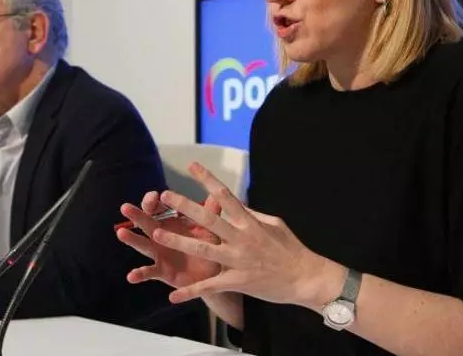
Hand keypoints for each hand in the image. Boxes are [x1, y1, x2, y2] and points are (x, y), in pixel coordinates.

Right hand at [117, 186, 222, 291]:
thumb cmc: (210, 247)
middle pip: (145, 223)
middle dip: (136, 215)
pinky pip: (149, 272)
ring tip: (121, 233)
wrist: (215, 274)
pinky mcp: (161, 271)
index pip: (157, 208)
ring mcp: (159, 253)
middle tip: (125, 207)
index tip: (154, 196)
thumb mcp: (211, 228)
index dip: (153, 201)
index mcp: (171, 222)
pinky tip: (131, 276)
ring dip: (131, 239)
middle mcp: (161, 236)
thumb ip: (212, 211)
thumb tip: (218, 192)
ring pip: (142, 244)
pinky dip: (139, 274)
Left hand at [148, 163, 340, 307]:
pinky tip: (172, 295)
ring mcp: (237, 261)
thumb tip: (234, 203)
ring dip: (178, 241)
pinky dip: (190, 291)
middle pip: (208, 219)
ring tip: (156, 234)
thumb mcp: (273, 224)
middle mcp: (241, 239)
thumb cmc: (290, 249)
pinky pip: (209, 287)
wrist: (305, 279)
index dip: (207, 179)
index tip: (192, 166)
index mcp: (249, 222)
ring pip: (202, 249)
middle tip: (164, 195)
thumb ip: (251, 214)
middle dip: (185, 206)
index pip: (225, 196)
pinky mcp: (236, 282)